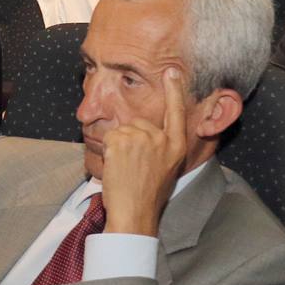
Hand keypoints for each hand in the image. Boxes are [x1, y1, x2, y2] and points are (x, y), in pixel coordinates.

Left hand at [100, 68, 188, 236]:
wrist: (134, 213)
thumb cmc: (148, 196)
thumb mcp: (166, 168)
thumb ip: (160, 147)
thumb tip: (146, 135)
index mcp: (176, 146)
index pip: (176, 112)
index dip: (174, 90)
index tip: (172, 71)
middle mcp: (162, 138)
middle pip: (138, 123)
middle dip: (130, 140)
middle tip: (132, 167)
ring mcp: (142, 138)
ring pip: (122, 130)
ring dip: (118, 147)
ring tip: (125, 170)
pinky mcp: (123, 140)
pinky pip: (109, 137)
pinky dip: (107, 150)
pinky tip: (116, 167)